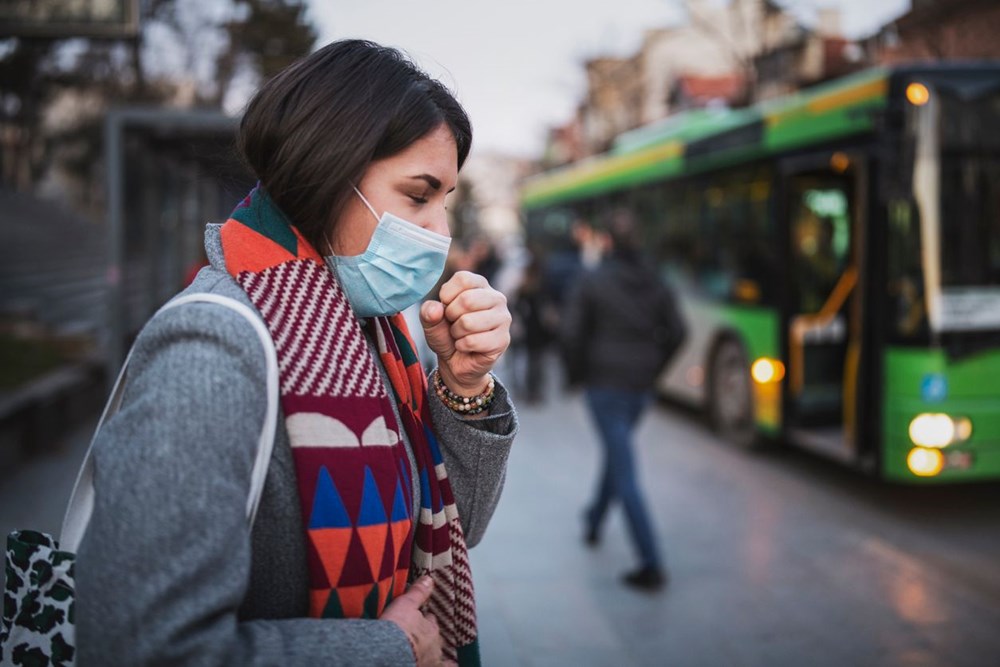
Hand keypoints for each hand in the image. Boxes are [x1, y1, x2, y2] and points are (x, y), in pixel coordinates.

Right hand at [381, 576, 454, 665]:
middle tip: (418, 636)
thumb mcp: (405, 604)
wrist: (388, 652)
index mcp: (431, 629)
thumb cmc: (397, 628)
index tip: (421, 618)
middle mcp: (434, 647)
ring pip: (432, 655)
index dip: (425, 620)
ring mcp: (429, 662)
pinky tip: (450, 666)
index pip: (431, 622)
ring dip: (428, 652)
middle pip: (433, 640)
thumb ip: (418, 593)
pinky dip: (445, 666)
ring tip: (422, 651)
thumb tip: (429, 578)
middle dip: (427, 637)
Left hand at [421, 271, 510, 394]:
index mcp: (480, 285)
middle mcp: (497, 298)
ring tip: (460, 335)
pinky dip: (462, 346)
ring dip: (456, 333)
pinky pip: (472, 342)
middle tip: (453, 324)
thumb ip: (428, 311)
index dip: (447, 296)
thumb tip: (436, 309)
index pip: (463, 279)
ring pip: (468, 322)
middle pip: (467, 300)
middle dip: (451, 316)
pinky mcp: (503, 340)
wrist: (456, 361)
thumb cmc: (446, 334)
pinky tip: (467, 347)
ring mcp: (503, 319)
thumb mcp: (431, 320)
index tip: (446, 307)